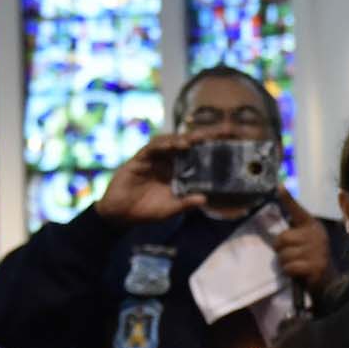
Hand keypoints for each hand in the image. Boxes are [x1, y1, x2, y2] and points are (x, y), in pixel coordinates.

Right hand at [93, 131, 218, 222]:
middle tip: (219, 132)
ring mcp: (154, 159)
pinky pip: (151, 149)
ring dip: (181, 139)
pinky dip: (162, 146)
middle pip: (186, 144)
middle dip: (201, 137)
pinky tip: (172, 146)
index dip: (209, 148)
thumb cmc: (147, 211)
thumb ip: (185, 203)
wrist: (121, 215)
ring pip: (169, 142)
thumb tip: (204, 199)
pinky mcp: (139, 159)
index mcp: (178, 172)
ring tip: (193, 141)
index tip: (227, 142)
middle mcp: (168, 162)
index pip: (196, 156)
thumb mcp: (170, 209)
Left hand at [271, 190, 329, 289]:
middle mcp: (314, 235)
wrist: (328, 280)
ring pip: (283, 255)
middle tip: (291, 256)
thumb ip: (294, 233)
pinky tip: (299, 273)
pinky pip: (289, 267)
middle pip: (281, 239)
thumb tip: (279, 228)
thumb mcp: (306, 242)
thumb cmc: (312, 258)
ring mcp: (315, 250)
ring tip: (297, 265)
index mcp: (312, 226)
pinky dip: (290, 272)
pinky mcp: (313, 265)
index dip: (287, 198)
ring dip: (285, 263)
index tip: (279, 186)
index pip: (297, 210)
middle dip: (281, 250)